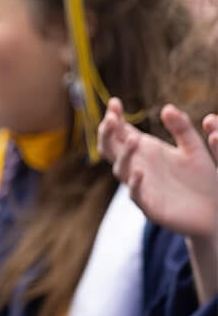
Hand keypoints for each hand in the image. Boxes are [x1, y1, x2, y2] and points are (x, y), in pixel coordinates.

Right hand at [98, 98, 217, 237]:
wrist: (214, 213)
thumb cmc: (202, 180)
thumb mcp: (194, 149)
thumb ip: (182, 128)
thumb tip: (167, 107)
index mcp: (145, 151)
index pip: (120, 132)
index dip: (113, 118)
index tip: (115, 102)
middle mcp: (137, 167)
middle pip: (111, 149)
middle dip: (107, 134)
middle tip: (112, 119)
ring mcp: (141, 186)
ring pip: (121, 169)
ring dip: (124, 155)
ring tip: (134, 139)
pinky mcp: (151, 206)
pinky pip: (137, 195)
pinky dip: (136, 184)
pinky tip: (141, 173)